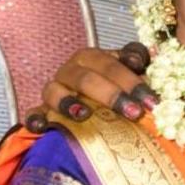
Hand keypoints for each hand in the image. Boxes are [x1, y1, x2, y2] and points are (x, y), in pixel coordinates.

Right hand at [25, 42, 158, 132]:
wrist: (86, 97)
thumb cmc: (111, 83)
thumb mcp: (125, 70)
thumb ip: (135, 60)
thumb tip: (141, 59)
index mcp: (92, 58)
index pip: (112, 66)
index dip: (133, 83)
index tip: (152, 102)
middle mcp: (70, 71)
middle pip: (87, 79)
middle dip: (111, 95)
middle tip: (133, 113)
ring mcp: (54, 90)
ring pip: (55, 91)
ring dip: (69, 103)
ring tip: (85, 115)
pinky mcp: (41, 110)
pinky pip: (33, 113)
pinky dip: (35, 118)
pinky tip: (43, 127)